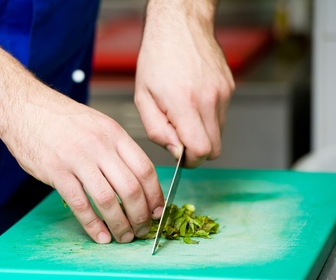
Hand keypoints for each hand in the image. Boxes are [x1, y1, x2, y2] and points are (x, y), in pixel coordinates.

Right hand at [0, 89, 164, 243]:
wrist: (25, 106)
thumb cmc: (62, 119)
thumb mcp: (98, 124)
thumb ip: (117, 149)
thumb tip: (136, 180)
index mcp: (114, 134)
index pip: (145, 169)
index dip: (155, 196)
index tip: (157, 211)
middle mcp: (99, 146)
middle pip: (130, 188)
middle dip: (141, 216)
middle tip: (142, 229)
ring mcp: (77, 159)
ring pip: (108, 200)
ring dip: (120, 224)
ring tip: (124, 236)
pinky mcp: (56, 171)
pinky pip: (79, 205)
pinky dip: (93, 225)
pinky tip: (100, 235)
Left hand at [134, 0, 234, 167]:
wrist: (180, 26)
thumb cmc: (157, 58)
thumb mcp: (143, 97)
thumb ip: (157, 130)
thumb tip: (176, 151)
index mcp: (184, 103)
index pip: (201, 151)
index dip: (190, 160)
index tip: (180, 155)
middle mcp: (209, 99)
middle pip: (215, 149)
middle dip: (197, 151)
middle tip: (180, 136)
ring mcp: (223, 93)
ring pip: (220, 134)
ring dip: (202, 132)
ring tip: (184, 112)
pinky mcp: (229, 88)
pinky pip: (222, 116)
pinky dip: (208, 117)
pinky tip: (193, 101)